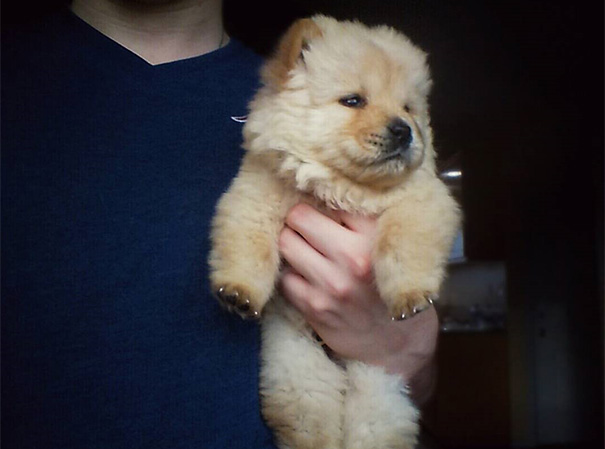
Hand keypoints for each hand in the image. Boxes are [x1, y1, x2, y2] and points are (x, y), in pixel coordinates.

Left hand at [278, 203, 438, 404]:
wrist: (398, 345)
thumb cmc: (393, 288)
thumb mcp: (393, 248)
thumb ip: (364, 222)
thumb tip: (327, 194)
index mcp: (375, 238)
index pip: (332, 200)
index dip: (324, 200)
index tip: (323, 205)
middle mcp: (352, 260)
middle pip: (299, 218)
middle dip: (299, 218)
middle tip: (305, 224)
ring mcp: (330, 285)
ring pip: (286, 244)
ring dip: (292, 244)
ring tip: (303, 248)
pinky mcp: (314, 308)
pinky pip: (285, 277)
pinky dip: (291, 273)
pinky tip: (306, 275)